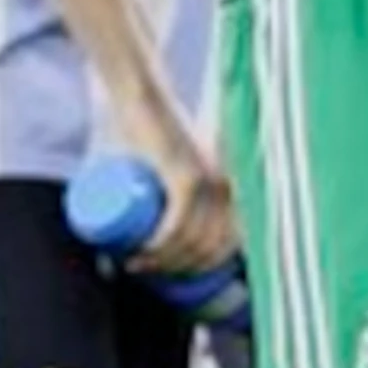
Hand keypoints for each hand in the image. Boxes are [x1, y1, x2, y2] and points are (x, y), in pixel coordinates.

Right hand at [132, 128, 240, 282]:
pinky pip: (178, 226)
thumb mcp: (164, 163)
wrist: (139, 95)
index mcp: (233, 187)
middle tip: (141, 268)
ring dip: (162, 263)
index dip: (201, 268)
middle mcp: (228, 187)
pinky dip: (161, 246)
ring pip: (191, 243)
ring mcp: (209, 182)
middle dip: (176, 270)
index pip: (230, 245)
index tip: (168, 272)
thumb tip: (153, 217)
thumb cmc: (148, 131)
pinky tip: (146, 254)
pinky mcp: (186, 176)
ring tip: (134, 263)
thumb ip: (168, 186)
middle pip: (208, 250)